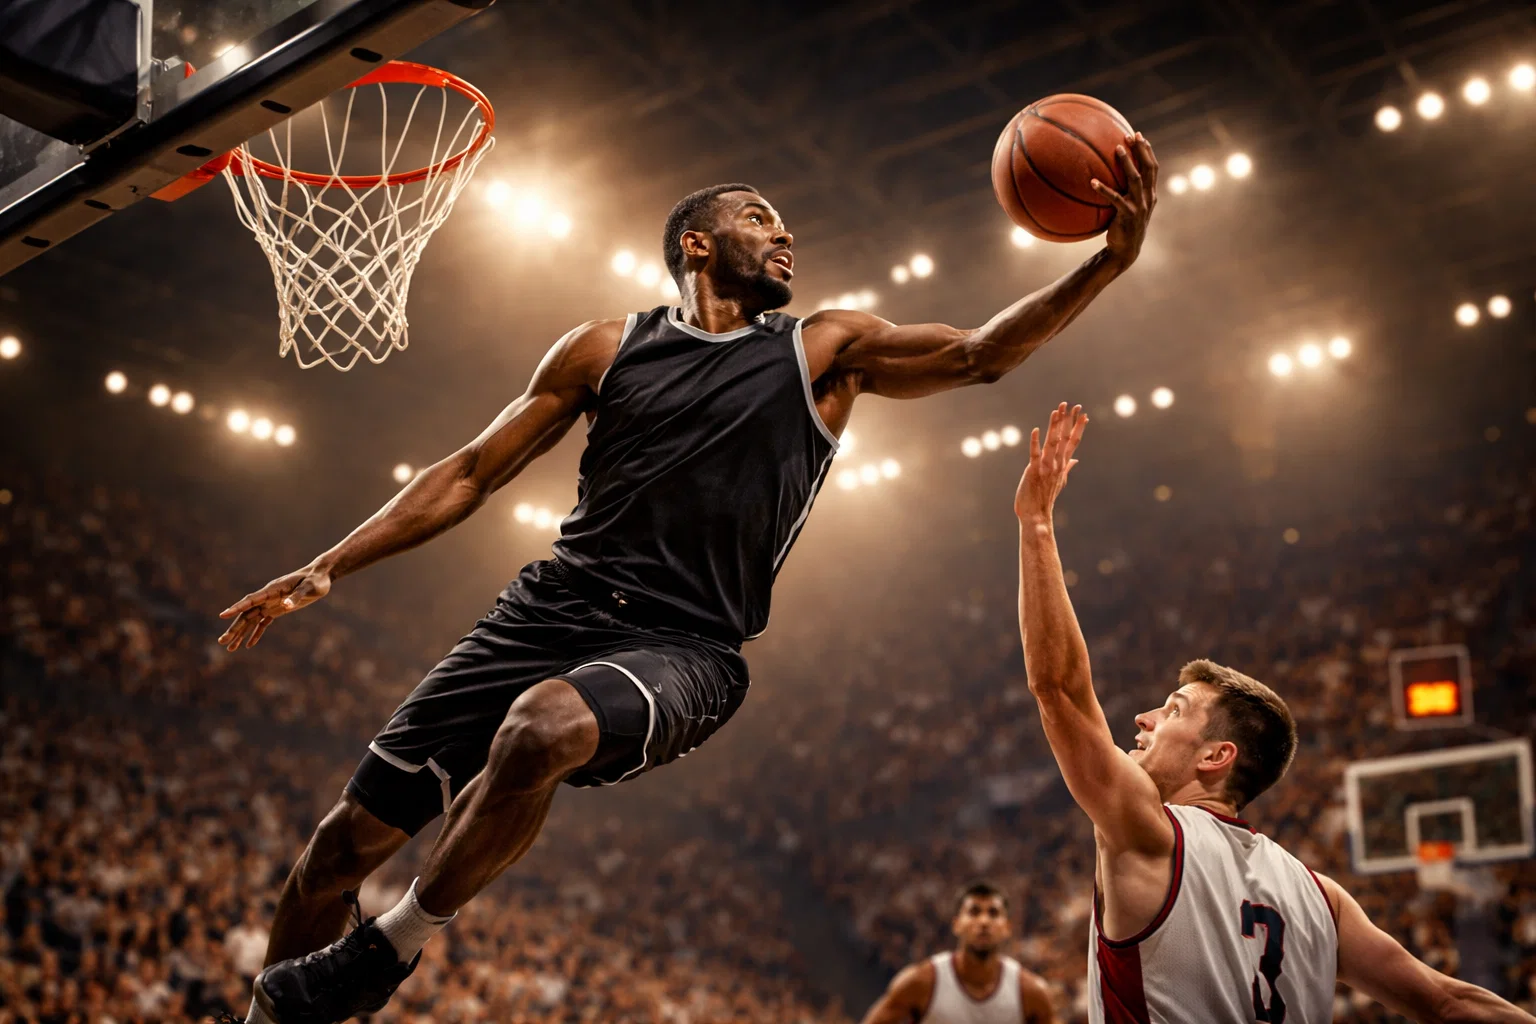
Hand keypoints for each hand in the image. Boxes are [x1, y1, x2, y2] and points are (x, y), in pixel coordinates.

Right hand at [216, 564, 332, 650]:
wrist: (320, 575)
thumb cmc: (315, 580)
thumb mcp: (309, 588)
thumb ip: (296, 597)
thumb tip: (285, 606)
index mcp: (272, 590)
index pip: (250, 600)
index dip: (236, 608)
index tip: (223, 615)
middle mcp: (268, 597)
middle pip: (246, 614)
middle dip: (234, 628)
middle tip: (222, 641)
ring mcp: (271, 603)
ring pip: (251, 620)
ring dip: (241, 633)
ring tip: (230, 648)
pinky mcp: (277, 609)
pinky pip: (263, 623)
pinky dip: (256, 633)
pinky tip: (249, 645)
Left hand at [1015, 403, 1086, 522]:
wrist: (1036, 515)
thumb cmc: (1045, 498)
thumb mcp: (1059, 481)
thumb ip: (1067, 468)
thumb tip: (1076, 460)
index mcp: (1062, 465)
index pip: (1072, 442)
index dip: (1078, 428)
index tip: (1083, 414)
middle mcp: (1056, 464)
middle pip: (1065, 439)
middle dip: (1069, 422)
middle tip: (1074, 405)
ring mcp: (1046, 467)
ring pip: (1052, 443)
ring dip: (1055, 426)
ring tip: (1057, 411)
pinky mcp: (1033, 471)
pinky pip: (1035, 454)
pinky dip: (1035, 442)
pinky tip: (1035, 429)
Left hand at [1091, 132, 1156, 266]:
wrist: (1125, 250)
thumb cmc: (1123, 227)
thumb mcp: (1128, 207)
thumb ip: (1125, 193)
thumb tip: (1108, 176)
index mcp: (1150, 194)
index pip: (1153, 167)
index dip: (1147, 151)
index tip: (1139, 136)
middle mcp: (1148, 198)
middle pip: (1148, 168)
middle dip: (1141, 150)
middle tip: (1130, 135)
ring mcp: (1140, 207)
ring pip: (1136, 179)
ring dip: (1127, 163)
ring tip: (1117, 149)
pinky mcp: (1128, 216)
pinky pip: (1115, 199)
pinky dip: (1104, 190)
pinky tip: (1092, 182)